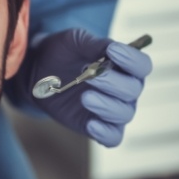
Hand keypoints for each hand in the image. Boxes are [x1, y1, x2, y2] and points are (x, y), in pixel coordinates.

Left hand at [25, 29, 151, 146]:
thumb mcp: (75, 40)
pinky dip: (105, 133)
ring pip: (124, 114)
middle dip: (113, 83)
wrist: (37, 70)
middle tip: (90, 76)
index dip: (131, 59)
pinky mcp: (95, 125)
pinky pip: (112, 137)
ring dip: (107, 106)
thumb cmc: (62, 51)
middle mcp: (124, 89)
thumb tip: (112, 48)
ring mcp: (111, 109)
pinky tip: (91, 125)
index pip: (142, 65)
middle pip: (132, 90)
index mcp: (124, 65)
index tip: (112, 51)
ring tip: (85, 97)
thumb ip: (94, 44)